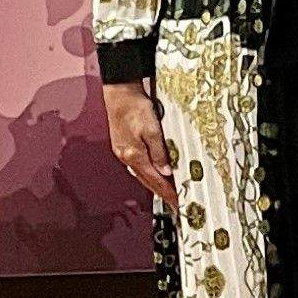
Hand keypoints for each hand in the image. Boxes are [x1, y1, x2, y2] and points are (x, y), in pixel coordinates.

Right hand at [103, 79, 177, 207]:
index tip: (178, 203)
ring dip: (155, 185)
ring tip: (168, 194)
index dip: (167, 193)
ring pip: (142, 175)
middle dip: (162, 193)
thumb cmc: (136, 108)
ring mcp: (123, 153)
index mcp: (134, 155)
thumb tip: (165, 172)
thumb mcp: (153, 129)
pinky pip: (138, 167)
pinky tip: (155, 176)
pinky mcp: (123, 147)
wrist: (120, 94)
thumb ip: (159, 152)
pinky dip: (148, 175)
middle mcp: (126, 157)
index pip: (155, 180)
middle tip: (176, 204)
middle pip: (147, 181)